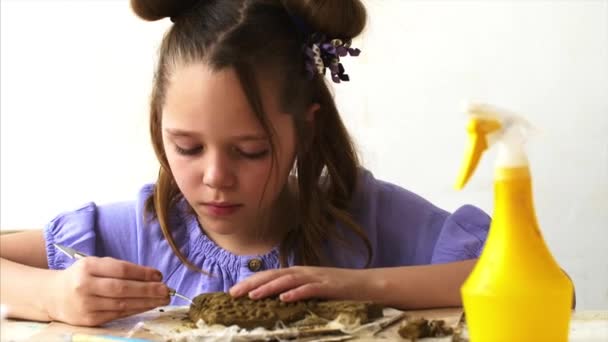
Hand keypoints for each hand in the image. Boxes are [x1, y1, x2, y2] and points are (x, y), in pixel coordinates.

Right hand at [45, 257, 169, 325]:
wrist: (53, 296)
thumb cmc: (81, 277)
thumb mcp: (95, 265)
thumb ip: (118, 268)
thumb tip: (152, 276)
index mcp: (88, 267)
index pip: (120, 269)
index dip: (142, 273)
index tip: (159, 275)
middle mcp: (85, 285)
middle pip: (122, 288)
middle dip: (148, 290)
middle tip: (166, 290)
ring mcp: (86, 305)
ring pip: (122, 304)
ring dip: (146, 302)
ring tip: (162, 299)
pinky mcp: (88, 320)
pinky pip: (117, 315)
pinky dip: (135, 311)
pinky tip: (148, 306)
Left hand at [229, 266, 369, 301]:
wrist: (369, 284)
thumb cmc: (341, 290)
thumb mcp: (315, 289)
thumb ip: (298, 291)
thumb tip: (277, 300)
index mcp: (300, 273)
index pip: (271, 275)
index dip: (252, 281)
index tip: (234, 290)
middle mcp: (305, 272)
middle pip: (275, 275)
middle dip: (253, 283)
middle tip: (233, 293)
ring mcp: (318, 278)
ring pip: (289, 280)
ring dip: (270, 287)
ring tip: (253, 295)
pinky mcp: (330, 287)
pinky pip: (310, 289)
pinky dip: (296, 293)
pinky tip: (284, 298)